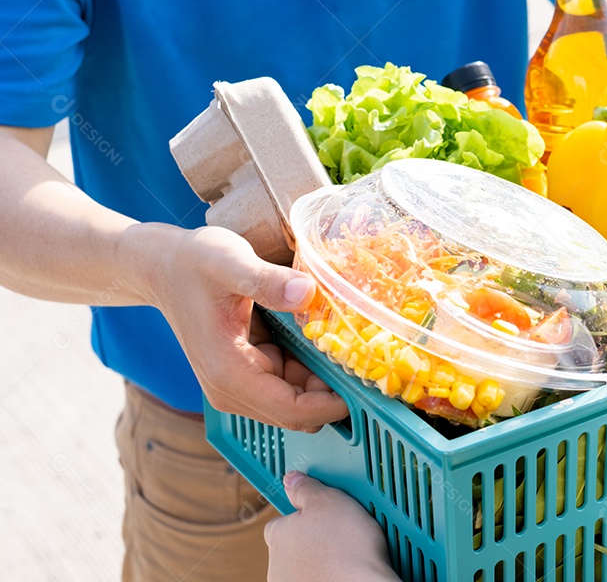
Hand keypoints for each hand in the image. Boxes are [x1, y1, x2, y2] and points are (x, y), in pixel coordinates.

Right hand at [148, 225, 347, 430]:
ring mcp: (241, 384)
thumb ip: (267, 281)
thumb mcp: (230, 264)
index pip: (292, 411)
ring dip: (327, 381)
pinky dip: (314, 369)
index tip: (367, 381)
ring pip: (299, 400)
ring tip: (356, 348)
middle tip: (372, 360)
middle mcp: (233, 390)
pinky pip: (292, 382)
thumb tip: (307, 293)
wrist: (163, 267)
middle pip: (299, 412)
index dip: (332, 405)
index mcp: (229, 374)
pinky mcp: (249, 372)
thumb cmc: (193, 263)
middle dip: (336, 393)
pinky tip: (331, 341)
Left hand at [265, 472, 396, 581]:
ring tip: (348, 552)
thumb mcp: (327, 500)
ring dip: (322, 557)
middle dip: (315, 537)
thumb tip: (291, 479)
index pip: (283, 519)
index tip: (324, 514)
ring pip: (306, 563)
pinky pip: (318, 578)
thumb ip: (305, 488)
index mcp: (277, 535)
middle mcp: (277, 564)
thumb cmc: (347, 546)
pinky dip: (330, 574)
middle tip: (340, 532)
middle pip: (295, 543)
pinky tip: (347, 569)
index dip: (306, 514)